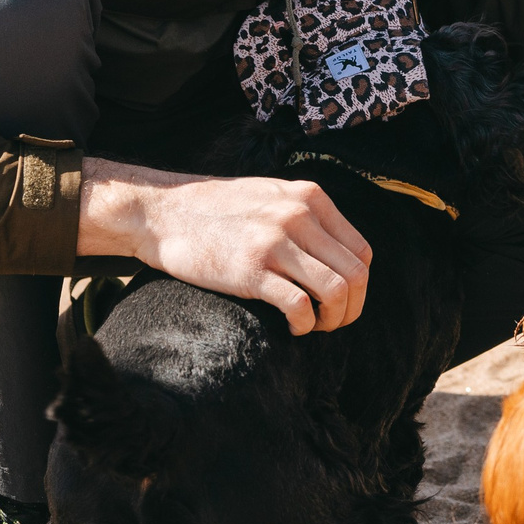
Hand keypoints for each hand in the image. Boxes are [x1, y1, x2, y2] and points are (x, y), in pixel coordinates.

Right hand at [78, 160, 370, 334]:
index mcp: (309, 197)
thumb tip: (337, 253)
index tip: (342, 300)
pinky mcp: (252, 270)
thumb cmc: (215, 209)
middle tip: (333, 322)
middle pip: (355, 274)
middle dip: (352, 308)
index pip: (361, 250)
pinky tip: (292, 327)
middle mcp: (298, 216)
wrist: (162, 212)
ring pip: (336, 291)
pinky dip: (305, 325)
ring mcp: (276, 242)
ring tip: (315, 326)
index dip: (359, 284)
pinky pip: (301, 306)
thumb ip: (305, 215)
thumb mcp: (270, 195)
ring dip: (333, 319)